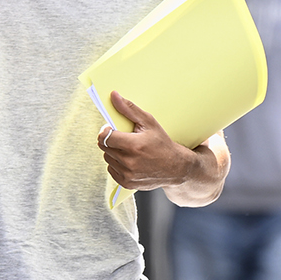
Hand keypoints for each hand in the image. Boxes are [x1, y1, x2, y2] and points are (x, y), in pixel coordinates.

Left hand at [98, 91, 229, 204]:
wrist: (176, 167)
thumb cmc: (162, 143)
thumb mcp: (149, 122)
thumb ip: (129, 109)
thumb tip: (113, 96)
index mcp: (134, 145)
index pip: (105, 137)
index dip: (106, 131)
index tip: (112, 129)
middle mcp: (130, 162)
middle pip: (104, 147)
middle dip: (110, 141)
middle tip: (123, 139)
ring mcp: (128, 175)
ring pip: (107, 158)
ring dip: (113, 153)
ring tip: (128, 150)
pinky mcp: (127, 183)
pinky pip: (111, 170)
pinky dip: (117, 164)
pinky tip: (129, 161)